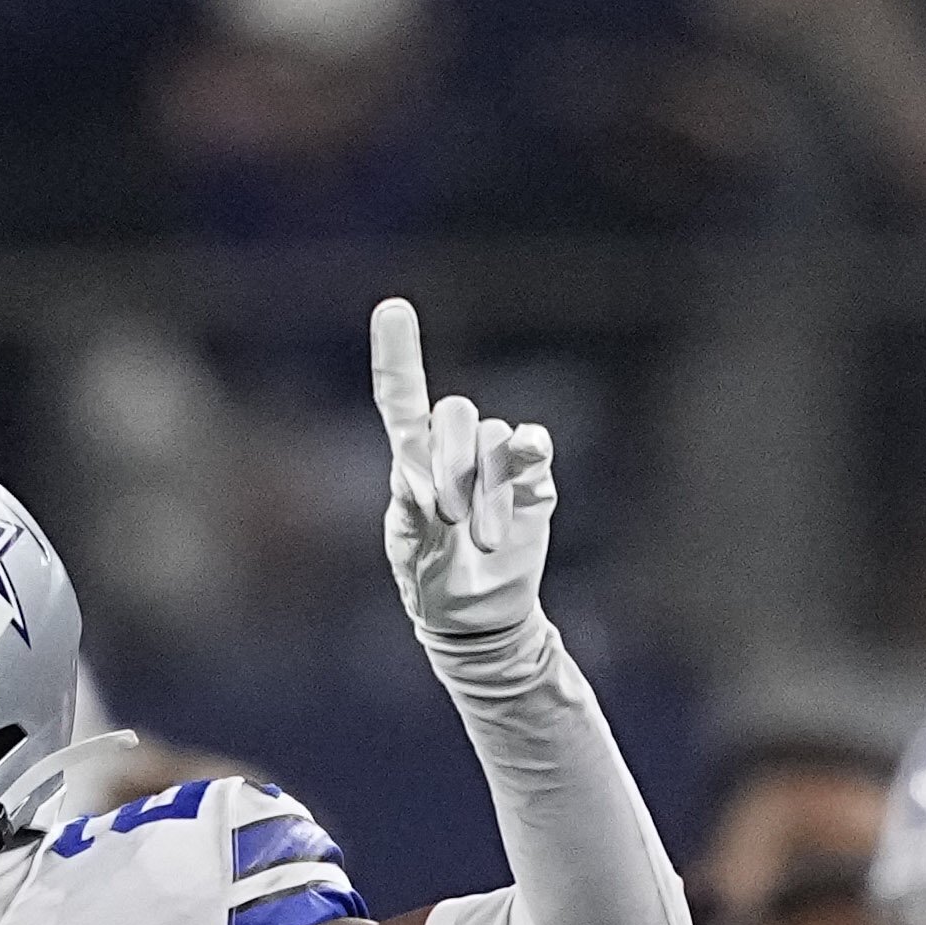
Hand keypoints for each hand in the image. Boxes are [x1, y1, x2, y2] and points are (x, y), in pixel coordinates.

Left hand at [369, 298, 556, 659]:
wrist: (478, 616)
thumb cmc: (433, 582)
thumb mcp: (414, 552)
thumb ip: (420, 512)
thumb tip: (426, 482)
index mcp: (412, 464)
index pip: (401, 400)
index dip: (398, 355)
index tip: (393, 308)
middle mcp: (453, 451)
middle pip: (454, 412)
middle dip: (452, 459)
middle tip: (449, 516)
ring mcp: (495, 462)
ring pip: (494, 438)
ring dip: (487, 491)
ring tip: (481, 540)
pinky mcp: (532, 479)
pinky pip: (533, 445)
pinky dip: (530, 449)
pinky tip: (529, 458)